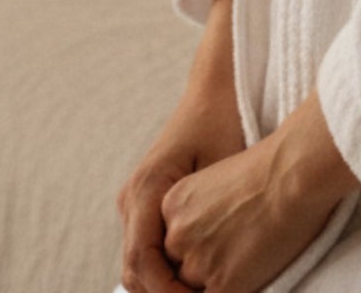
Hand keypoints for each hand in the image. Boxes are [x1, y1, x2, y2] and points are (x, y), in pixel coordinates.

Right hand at [116, 72, 245, 292]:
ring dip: (163, 288)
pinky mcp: (148, 201)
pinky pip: (149, 247)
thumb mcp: (222, 170)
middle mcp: (133, 197)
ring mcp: (136, 200)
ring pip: (140, 263)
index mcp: (146, 188)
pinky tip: (194, 284)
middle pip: (135, 271)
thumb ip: (209, 220)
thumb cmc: (228, 121)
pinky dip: (166, 269)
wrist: (219, 87)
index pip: (141, 263)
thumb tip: (207, 269)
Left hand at [158, 84, 360, 292]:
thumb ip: (204, 213)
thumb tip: (215, 238)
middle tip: (236, 254)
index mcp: (173, 205)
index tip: (220, 246)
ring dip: (219, 282)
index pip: (171, 246)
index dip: (196, 250)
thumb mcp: (221, 183)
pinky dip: (239, 290)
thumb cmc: (274, 169)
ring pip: (195, 290)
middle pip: (178, 271)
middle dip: (202, 271)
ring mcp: (198, 262)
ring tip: (249, 261)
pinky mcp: (224, 285)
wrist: (297, 171)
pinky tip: (254, 275)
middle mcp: (177, 235)